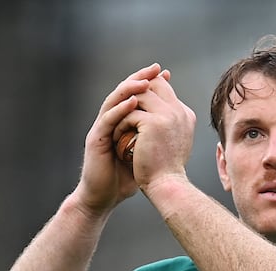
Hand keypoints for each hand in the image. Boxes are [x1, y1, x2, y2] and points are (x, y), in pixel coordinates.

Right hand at [77, 64, 164, 213]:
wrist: (105, 197)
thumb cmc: (125, 178)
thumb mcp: (145, 154)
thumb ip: (155, 139)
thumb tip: (179, 129)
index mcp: (122, 122)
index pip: (135, 96)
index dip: (149, 83)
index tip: (165, 74)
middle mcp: (110, 121)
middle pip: (123, 92)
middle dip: (140, 78)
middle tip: (156, 68)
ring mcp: (102, 129)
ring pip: (114, 101)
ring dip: (129, 89)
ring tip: (145, 81)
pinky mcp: (96, 139)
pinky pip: (108, 120)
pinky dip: (120, 109)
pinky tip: (133, 102)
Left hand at [112, 69, 196, 191]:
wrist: (166, 186)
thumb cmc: (166, 171)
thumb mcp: (171, 143)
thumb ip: (166, 126)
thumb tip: (153, 117)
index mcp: (185, 115)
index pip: (164, 89)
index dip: (146, 91)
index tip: (130, 105)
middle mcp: (179, 111)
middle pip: (153, 84)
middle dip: (133, 92)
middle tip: (118, 108)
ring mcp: (168, 115)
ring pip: (139, 95)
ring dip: (124, 108)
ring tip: (117, 125)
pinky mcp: (153, 122)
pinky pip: (130, 113)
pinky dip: (120, 124)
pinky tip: (117, 138)